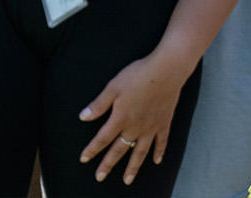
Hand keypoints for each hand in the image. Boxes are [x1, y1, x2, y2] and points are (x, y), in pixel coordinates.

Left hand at [78, 51, 189, 184]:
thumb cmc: (139, 75)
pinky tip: (156, 161)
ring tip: (127, 180)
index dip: (92, 150)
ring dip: (133, 167)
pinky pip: (161, 141)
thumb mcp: (114, 86)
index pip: (102, 139)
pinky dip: (159, 152)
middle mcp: (135, 127)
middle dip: (108, 164)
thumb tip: (83, 117)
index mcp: (120, 118)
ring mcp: (151, 127)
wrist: (167, 70)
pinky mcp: (164, 122)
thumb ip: (99, 104)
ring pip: (140, 152)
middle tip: (100, 177)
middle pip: (119, 150)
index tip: (84, 159)